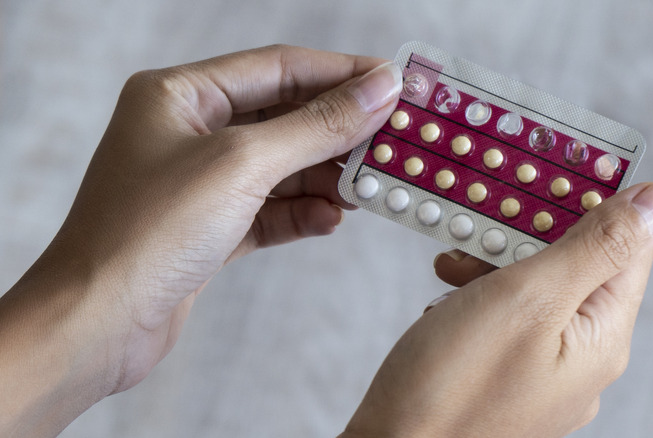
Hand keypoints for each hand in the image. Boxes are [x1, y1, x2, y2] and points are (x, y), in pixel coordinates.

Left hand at [0, 45, 401, 436]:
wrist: (98, 324)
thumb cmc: (148, 232)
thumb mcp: (243, 164)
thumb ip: (316, 125)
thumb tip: (379, 90)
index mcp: (181, 94)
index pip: (278, 67)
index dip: (340, 73)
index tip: (393, 83)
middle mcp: (189, 132)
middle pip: (284, 117)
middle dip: (338, 130)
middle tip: (391, 140)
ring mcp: (200, 182)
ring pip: (282, 166)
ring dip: (326, 177)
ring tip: (367, 187)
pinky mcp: (211, 227)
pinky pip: (271, 209)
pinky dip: (303, 213)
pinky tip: (330, 219)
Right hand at [342, 179, 652, 436]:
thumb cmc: (452, 381)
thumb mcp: (529, 297)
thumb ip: (598, 245)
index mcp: (603, 337)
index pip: (629, 247)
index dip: (596, 200)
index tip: (551, 166)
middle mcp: (584, 360)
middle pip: (579, 267)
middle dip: (530, 233)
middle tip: (485, 217)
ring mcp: (546, 375)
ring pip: (538, 291)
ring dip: (498, 263)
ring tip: (454, 261)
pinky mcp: (509, 381)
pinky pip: (511, 321)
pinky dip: (482, 296)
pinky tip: (449, 295)